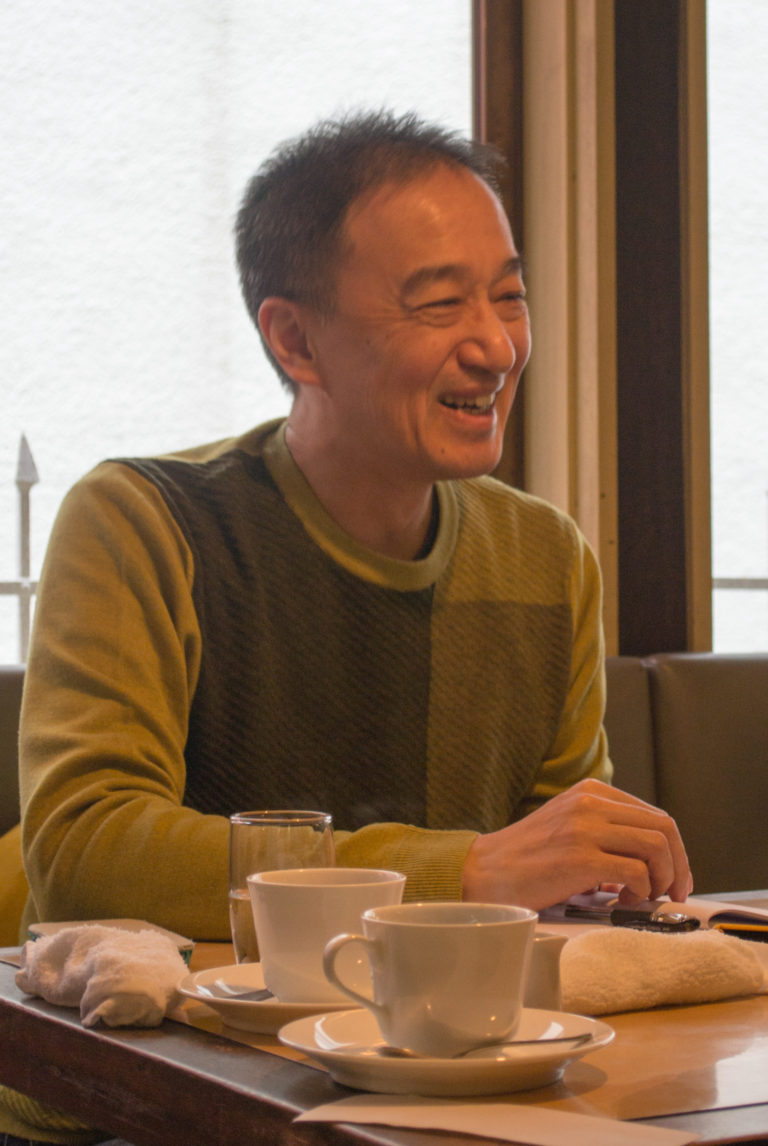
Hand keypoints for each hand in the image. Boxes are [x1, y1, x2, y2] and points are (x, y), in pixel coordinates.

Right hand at [461, 779, 692, 910]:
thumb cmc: (528, 859)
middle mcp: (590, 803)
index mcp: (591, 791)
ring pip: (656, 847)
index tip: (674, 878)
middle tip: (673, 893)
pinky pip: (636, 872)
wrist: (485, 872)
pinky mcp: (579, 857)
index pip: (655, 815)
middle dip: (678, 865)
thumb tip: (654, 862)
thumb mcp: (570, 826)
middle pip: (664, 828)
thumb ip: (607, 831)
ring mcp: (584, 828)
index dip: (676, 850)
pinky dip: (641, 892)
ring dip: (662, 879)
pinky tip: (622, 901)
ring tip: (643, 898)